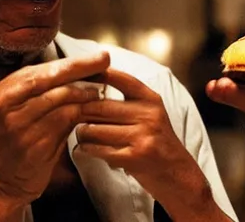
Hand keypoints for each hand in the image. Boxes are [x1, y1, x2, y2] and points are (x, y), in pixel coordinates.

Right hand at [0, 51, 111, 204]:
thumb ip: (52, 87)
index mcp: (6, 90)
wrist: (8, 178)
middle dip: (81, 68)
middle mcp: (7, 104)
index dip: (74, 61)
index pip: (44, 69)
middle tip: (105, 60)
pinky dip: (81, 112)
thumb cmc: (27, 135)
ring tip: (99, 91)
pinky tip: (91, 111)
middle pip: (50, 78)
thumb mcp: (29, 106)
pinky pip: (64, 120)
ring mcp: (17, 124)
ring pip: (60, 97)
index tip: (100, 55)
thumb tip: (90, 64)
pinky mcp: (31, 143)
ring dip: (84, 92)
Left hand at [73, 68, 211, 214]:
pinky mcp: (132, 156)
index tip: (80, 73)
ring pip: (94, 129)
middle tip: (69, 114)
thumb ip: (128, 102)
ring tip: (81, 133)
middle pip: (100, 106)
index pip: (122, 79)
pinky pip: (97, 149)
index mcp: (151, 100)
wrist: (175, 171)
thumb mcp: (151, 114)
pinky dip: (87, 149)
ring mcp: (141, 135)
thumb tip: (90, 90)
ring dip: (81, 132)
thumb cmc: (156, 140)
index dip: (99, 74)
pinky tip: (87, 148)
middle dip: (80, 111)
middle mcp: (148, 114)